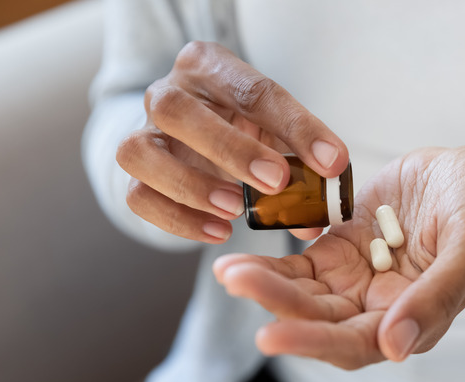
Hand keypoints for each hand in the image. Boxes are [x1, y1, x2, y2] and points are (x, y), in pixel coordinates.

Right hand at [116, 41, 347, 242]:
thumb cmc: (244, 125)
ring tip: (235, 210)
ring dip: (190, 185)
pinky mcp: (134, 173)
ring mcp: (143, 131)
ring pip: (139, 152)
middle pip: (177, 109)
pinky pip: (138, 196)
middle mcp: (167, 92)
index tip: (330, 162)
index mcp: (209, 66)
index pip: (253, 90)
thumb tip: (313, 219)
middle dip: (230, 149)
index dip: (296, 127)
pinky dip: (176, 218)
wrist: (198, 131)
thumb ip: (300, 164)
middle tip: (276, 183)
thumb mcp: (276, 131)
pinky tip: (218, 231)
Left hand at [213, 145, 464, 368]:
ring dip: (266, 284)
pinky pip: (301, 263)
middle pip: (319, 320)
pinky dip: (273, 262)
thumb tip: (396, 348)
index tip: (270, 332)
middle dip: (277, 305)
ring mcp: (357, 278)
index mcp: (414, 318)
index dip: (313, 342)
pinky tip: (241, 257)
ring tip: (228, 269)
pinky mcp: (341, 249)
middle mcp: (379, 308)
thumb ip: (437, 295)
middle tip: (236, 281)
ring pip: (304, 293)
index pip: (355, 344)